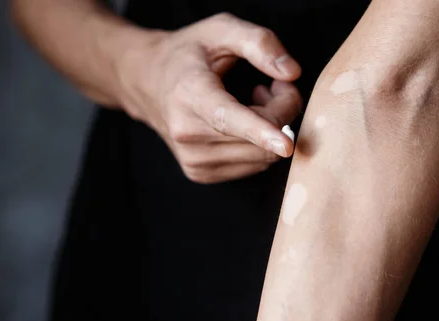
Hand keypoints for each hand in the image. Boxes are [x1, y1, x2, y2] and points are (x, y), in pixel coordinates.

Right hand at [116, 13, 301, 182]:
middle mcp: (187, 133)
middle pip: (258, 139)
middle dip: (281, 112)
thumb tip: (292, 73)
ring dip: (271, 130)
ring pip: (262, 157)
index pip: (228, 117)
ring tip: (252, 103)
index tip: (284, 145)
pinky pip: (253, 166)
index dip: (260, 131)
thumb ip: (259, 43)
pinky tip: (243, 124)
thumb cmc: (188, 54)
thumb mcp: (220, 30)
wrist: (146, 82)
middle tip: (271, 87)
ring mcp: (193, 159)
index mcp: (190, 94)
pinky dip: (258, 146)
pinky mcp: (200, 173)